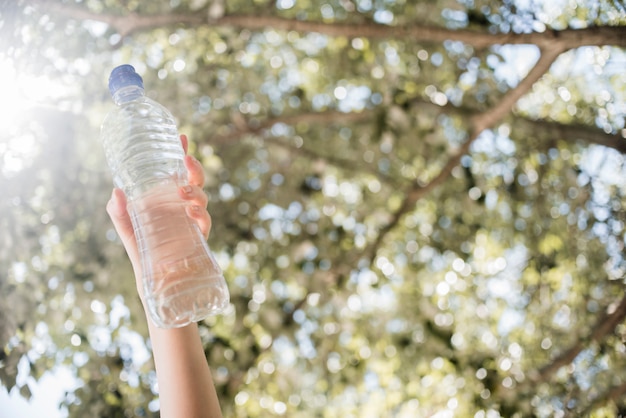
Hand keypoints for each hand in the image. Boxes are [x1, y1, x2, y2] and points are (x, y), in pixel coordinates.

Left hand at [106, 134, 211, 298]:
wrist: (155, 278)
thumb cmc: (143, 249)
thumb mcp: (126, 226)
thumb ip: (118, 210)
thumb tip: (116, 191)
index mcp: (167, 198)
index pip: (177, 171)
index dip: (181, 153)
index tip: (180, 136)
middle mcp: (182, 206)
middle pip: (195, 180)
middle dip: (195, 168)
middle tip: (187, 160)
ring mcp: (192, 219)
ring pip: (202, 197)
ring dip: (195, 190)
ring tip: (182, 191)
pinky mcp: (198, 235)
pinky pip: (204, 221)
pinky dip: (199, 213)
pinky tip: (189, 211)